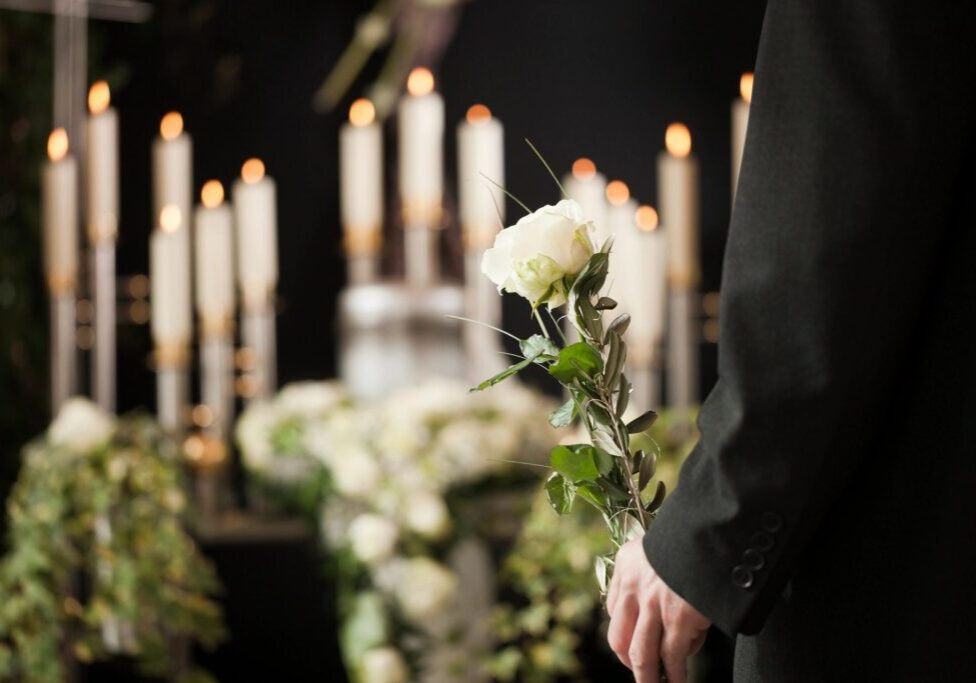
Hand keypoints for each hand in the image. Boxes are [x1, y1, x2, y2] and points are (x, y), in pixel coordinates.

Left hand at [607, 538, 710, 682]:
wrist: (714, 529)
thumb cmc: (695, 538)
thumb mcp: (662, 545)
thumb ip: (654, 571)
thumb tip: (662, 609)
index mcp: (627, 564)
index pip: (615, 609)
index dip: (625, 631)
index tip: (635, 642)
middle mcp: (634, 585)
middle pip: (619, 638)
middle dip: (628, 662)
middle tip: (641, 674)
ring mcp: (654, 604)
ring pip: (641, 654)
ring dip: (647, 677)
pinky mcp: (679, 617)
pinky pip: (671, 655)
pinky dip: (675, 674)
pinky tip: (677, 682)